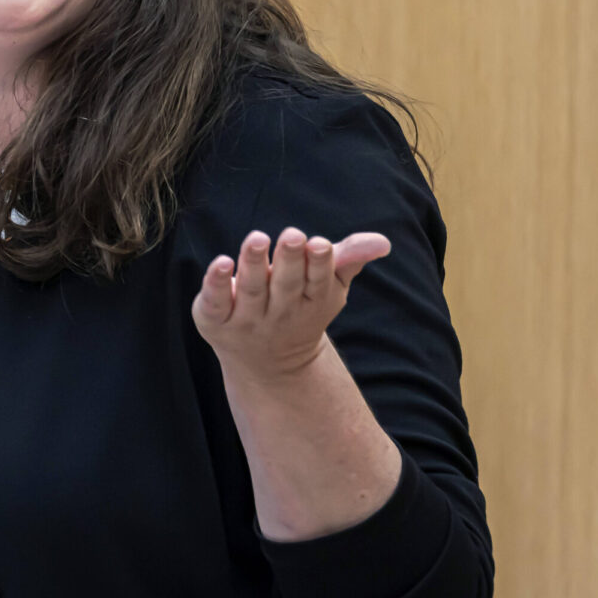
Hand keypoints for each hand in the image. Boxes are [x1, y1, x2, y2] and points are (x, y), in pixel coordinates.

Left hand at [192, 227, 390, 382]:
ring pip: (251, 290)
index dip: (319, 263)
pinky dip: (216, 283)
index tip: (320, 244)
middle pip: (285, 284)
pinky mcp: (215, 319)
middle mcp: (279, 311)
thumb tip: (383, 242)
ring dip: (254, 263)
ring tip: (257, 238)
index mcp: (311, 301)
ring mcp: (247, 318)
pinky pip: (215, 302)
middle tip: (293, 235)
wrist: (267, 363)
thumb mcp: (329, 286)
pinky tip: (221, 263)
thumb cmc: (301, 307)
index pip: (318, 281)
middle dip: (290, 259)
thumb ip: (349, 259)